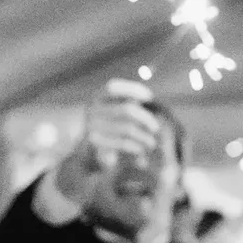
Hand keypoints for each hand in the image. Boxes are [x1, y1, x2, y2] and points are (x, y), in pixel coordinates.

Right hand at [50, 90, 161, 213]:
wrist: (86, 155)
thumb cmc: (109, 128)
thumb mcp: (114, 112)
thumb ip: (126, 102)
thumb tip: (146, 96)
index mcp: (96, 98)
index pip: (113, 87)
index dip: (132, 89)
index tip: (149, 97)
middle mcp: (91, 110)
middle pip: (127, 110)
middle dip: (146, 118)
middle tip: (156, 128)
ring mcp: (92, 126)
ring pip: (128, 128)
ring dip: (144, 136)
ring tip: (151, 143)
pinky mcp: (95, 143)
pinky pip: (122, 143)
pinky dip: (135, 147)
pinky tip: (140, 150)